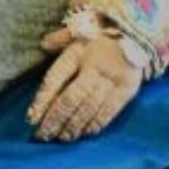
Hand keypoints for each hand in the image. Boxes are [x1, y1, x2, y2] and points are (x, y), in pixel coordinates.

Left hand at [27, 26, 144, 140]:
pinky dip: (95, 124)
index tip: (31, 118)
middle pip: (71, 98)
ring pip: (89, 108)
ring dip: (73, 126)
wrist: (137, 33)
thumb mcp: (78, 29)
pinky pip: (110, 111)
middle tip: (42, 136)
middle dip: (55, 119)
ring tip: (60, 138)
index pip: (55, 79)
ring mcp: (112, 79)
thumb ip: (59, 39)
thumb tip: (43, 45)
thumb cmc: (99, 34)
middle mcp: (93, 67)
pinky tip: (83, 134)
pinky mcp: (128, 90)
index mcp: (77, 52)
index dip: (42, 100)